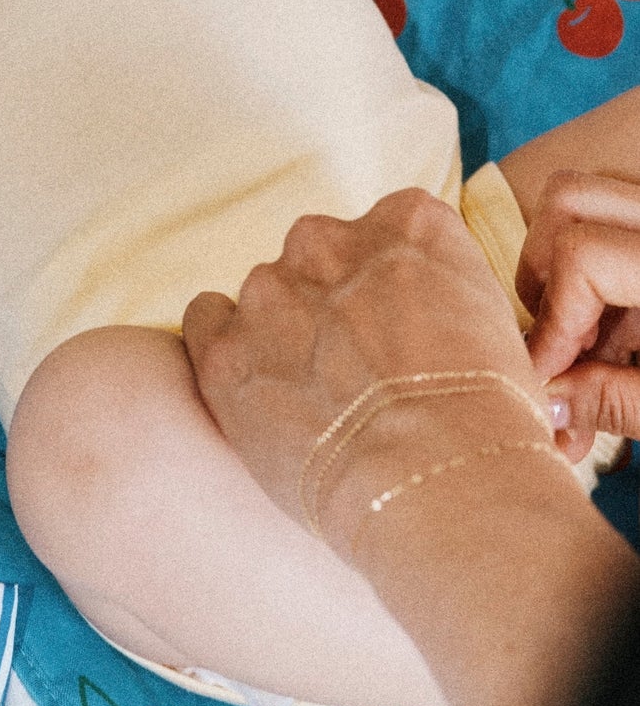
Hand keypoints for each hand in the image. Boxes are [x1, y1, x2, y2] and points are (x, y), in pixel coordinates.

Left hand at [182, 190, 546, 552]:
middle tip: (358, 372)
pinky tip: (257, 390)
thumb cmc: (492, 427)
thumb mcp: (500, 332)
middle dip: (333, 304)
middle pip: (320, 257)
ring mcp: (270, 290)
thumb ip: (448, 297)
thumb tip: (432, 322)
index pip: (391, 230)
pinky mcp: (224, 348)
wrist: (442, 482)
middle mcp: (331, 239)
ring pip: (266, 293)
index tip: (402, 331)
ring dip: (283, 332)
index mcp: (410, 223)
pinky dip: (226, 349)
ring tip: (317, 402)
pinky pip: (206, 320)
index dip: (394, 288)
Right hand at [519, 170, 639, 459]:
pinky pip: (616, 212)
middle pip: (570, 199)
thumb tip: (541, 400)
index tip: (542, 379)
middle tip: (562, 344)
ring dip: (566, 256)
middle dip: (545, 272)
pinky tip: (622, 328)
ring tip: (588, 330)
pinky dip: (603, 261)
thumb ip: (613, 402)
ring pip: (587, 193)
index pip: (582, 257)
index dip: (552, 322)